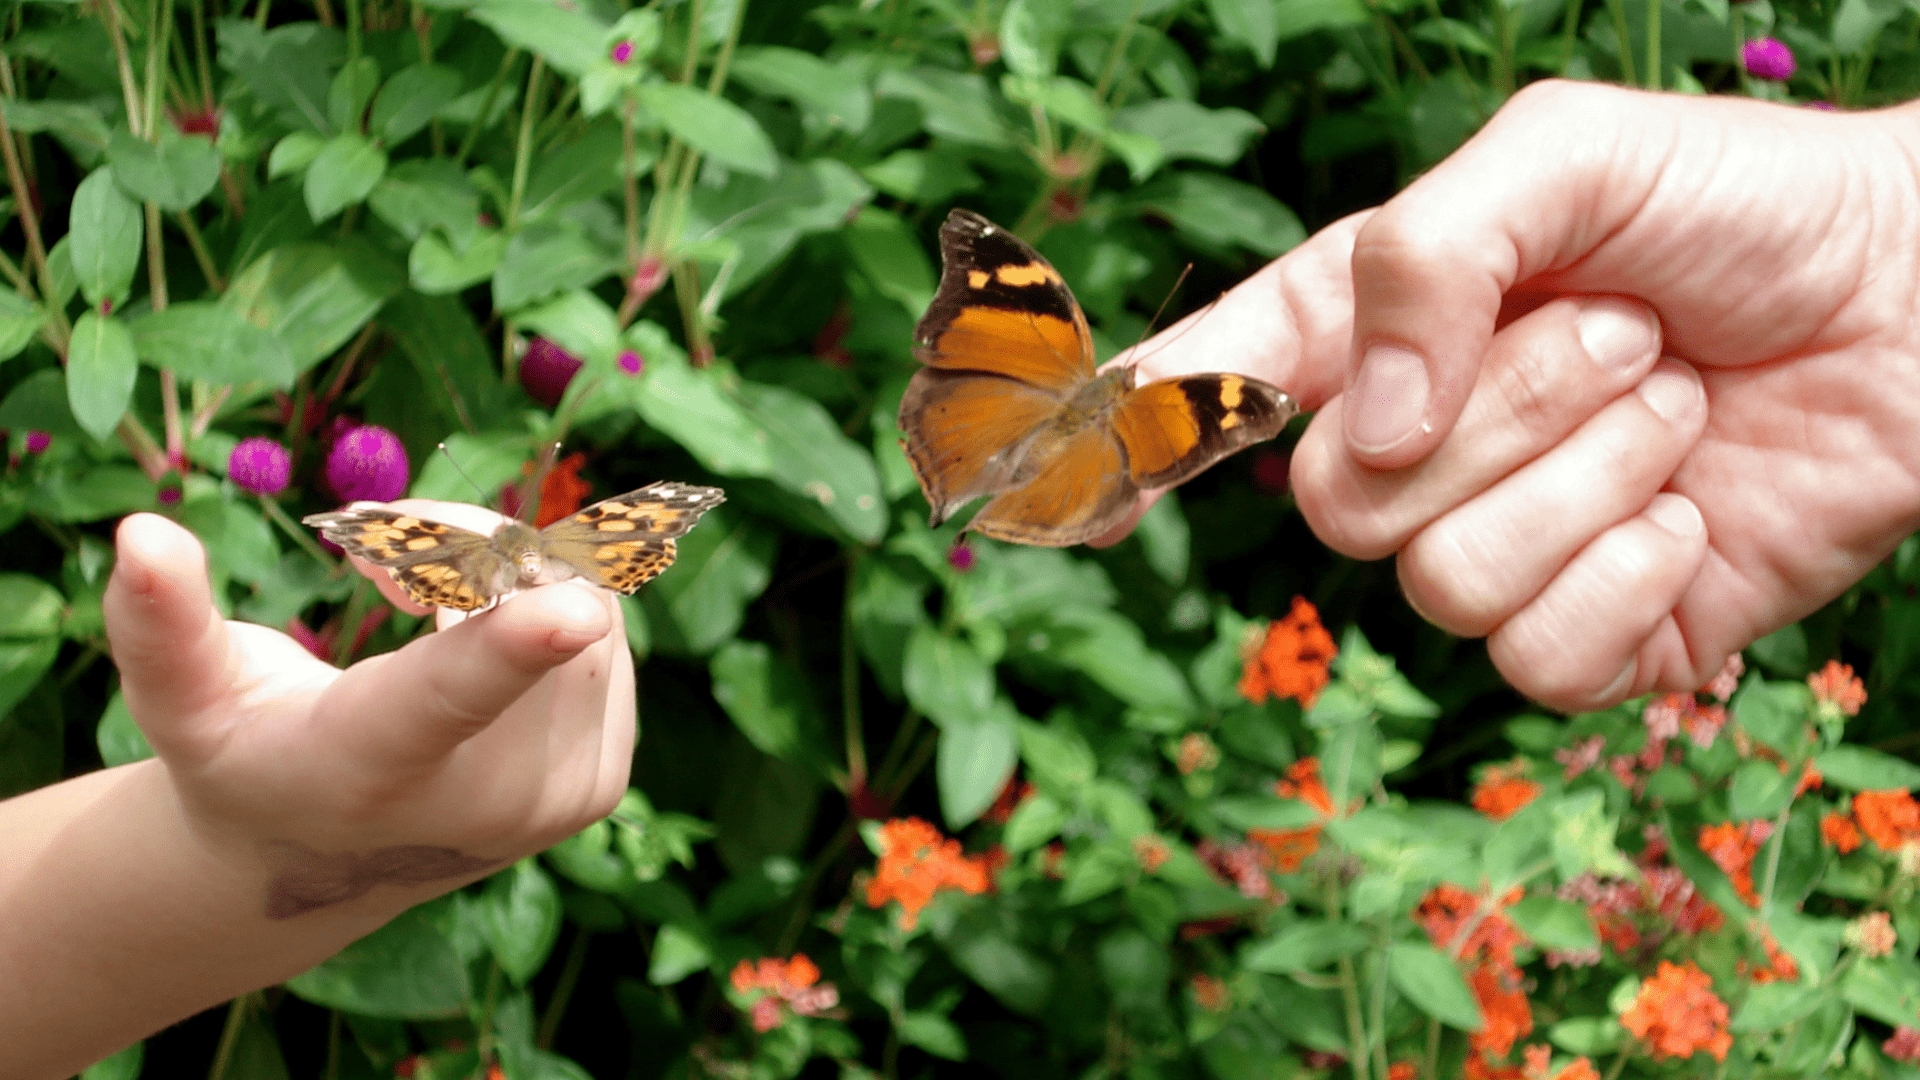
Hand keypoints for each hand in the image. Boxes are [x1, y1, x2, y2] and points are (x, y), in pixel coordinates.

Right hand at [104, 506, 633, 915]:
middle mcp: (483, 798)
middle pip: (529, 597)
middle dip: (464, 541)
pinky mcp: (603, 783)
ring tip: (423, 605)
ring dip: (506, 575)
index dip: (512, 643)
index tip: (566, 612)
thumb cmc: (245, 754)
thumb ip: (160, 625)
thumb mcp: (184, 700)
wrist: (326, 857)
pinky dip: (545, 613)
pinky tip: (479, 644)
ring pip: (580, 603)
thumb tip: (139, 533)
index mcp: (375, 763)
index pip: (449, 695)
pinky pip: (606, 636)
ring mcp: (558, 799)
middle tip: (383, 558)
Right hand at [1113, 82, 1919, 709]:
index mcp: (1378, 328)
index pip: (1216, 389)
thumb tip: (1371, 429)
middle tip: (1627, 334)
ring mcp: (1505, 549)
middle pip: (1338, 503)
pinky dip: (1630, 581)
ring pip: (1443, 587)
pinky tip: (1691, 513)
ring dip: (1587, 481)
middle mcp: (1419, 450)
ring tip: (1676, 405)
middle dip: (1504, 410)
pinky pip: (1537, 663)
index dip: (1137, 428)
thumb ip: (1423, 256)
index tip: (1067, 458)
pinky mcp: (1597, 641)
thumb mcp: (1566, 154)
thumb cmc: (1743, 204)